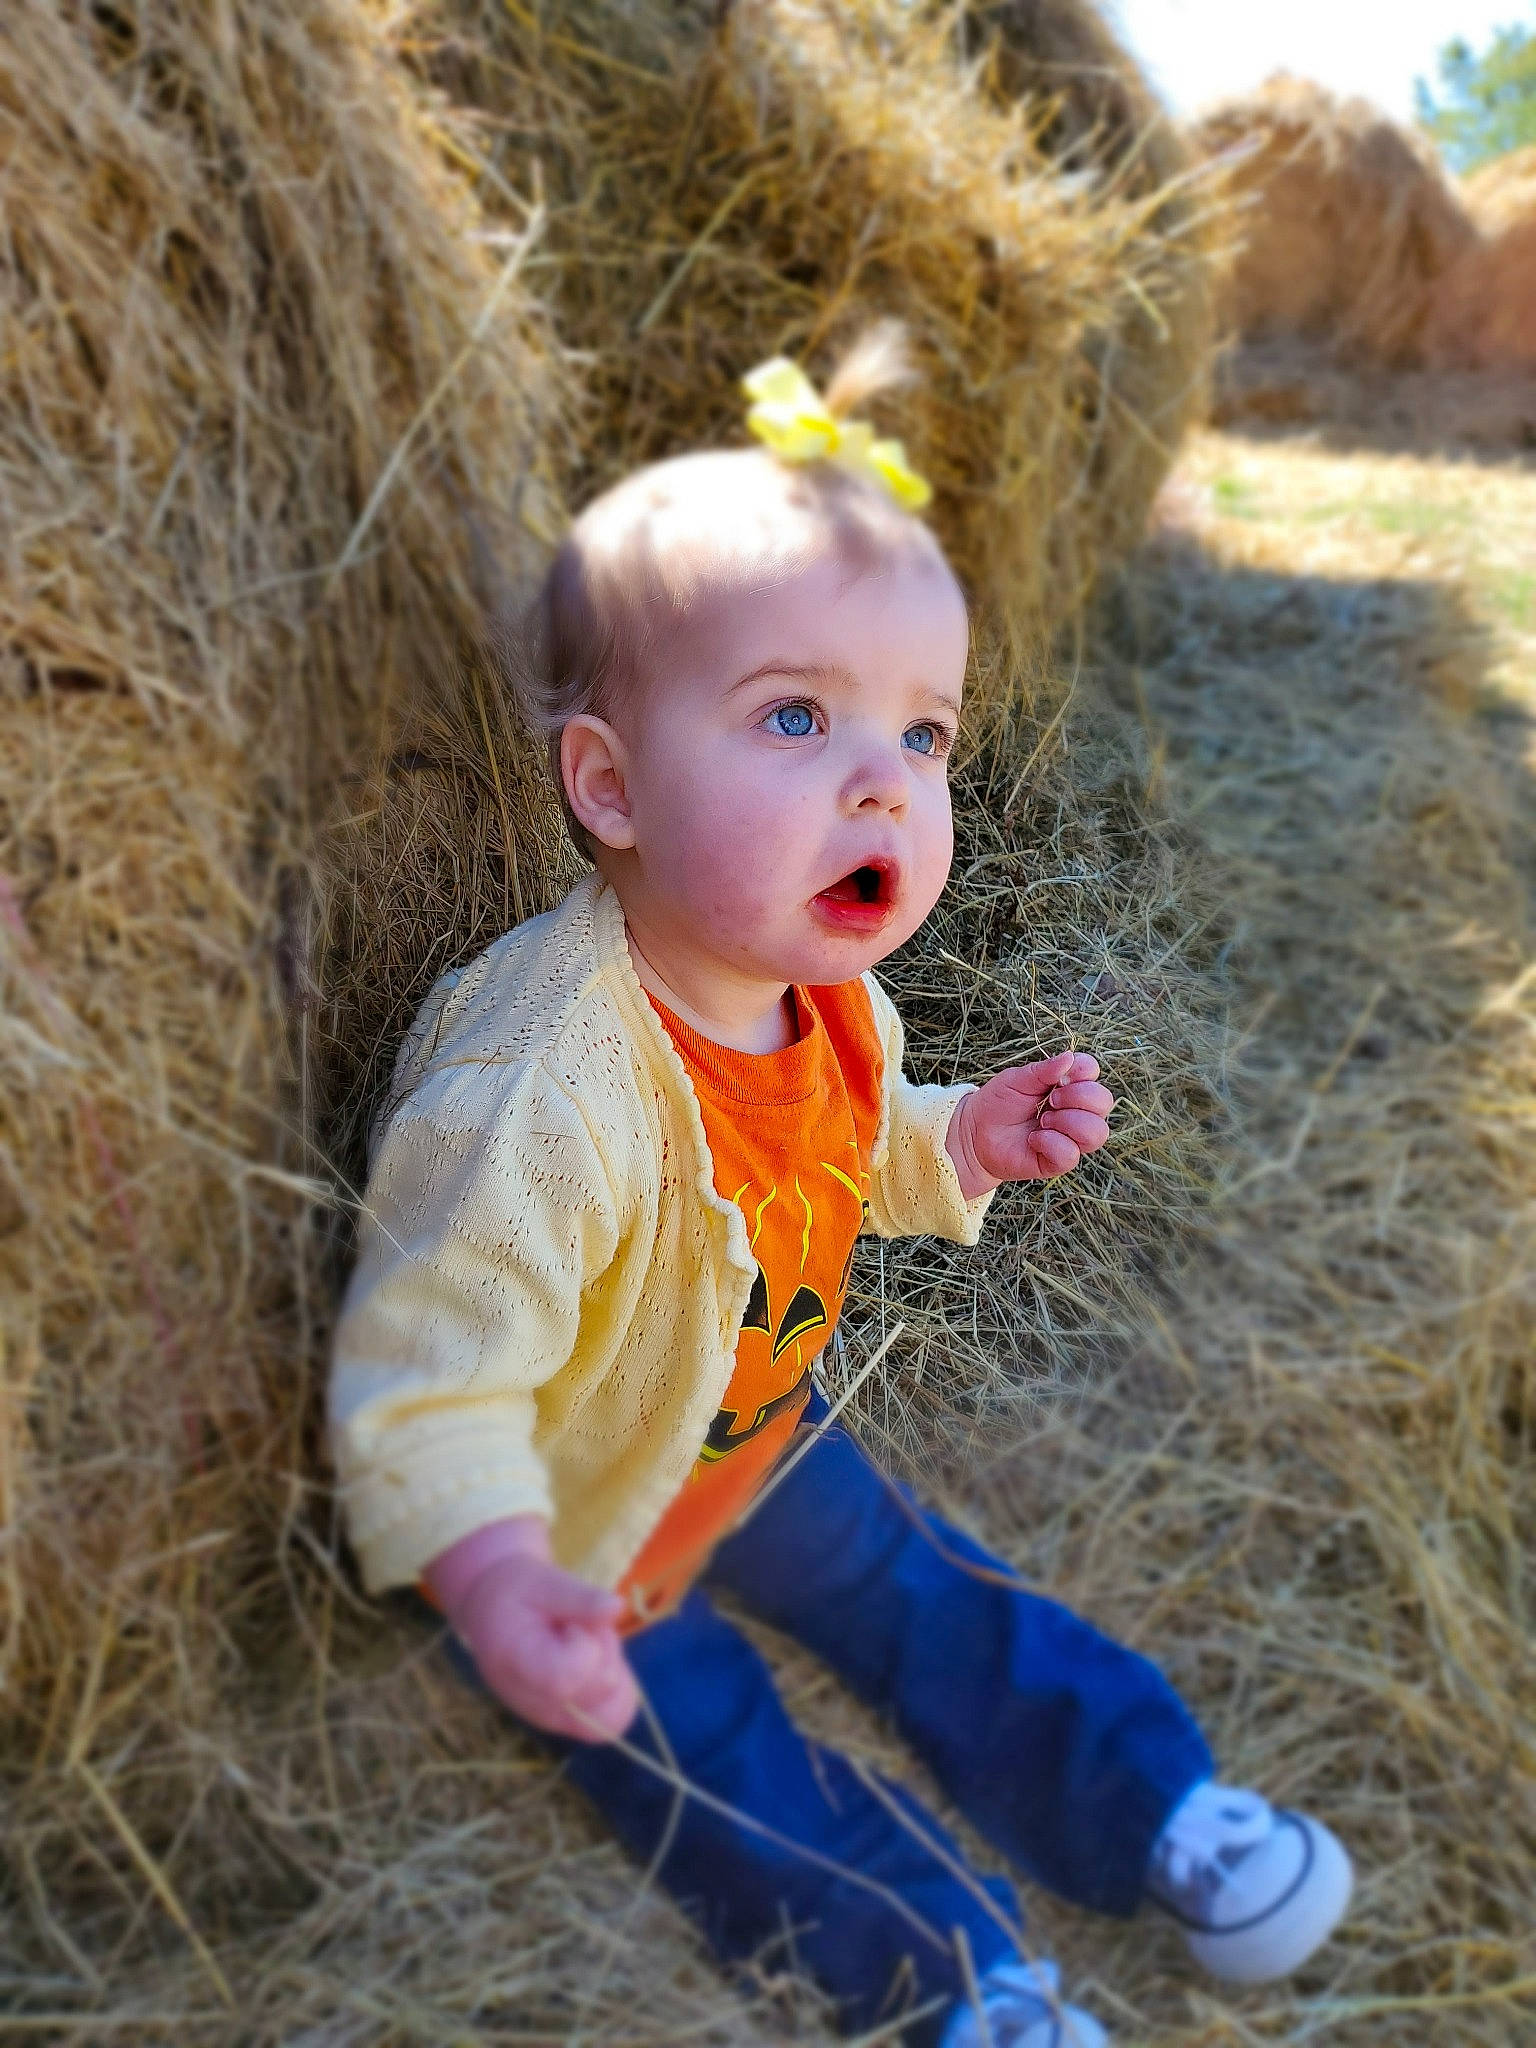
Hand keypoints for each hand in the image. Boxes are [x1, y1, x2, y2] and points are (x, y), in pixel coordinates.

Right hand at [424, 1517, 638, 1741]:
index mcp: (515, 1662)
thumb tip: (617, 1608)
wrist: (493, 1613)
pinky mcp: (568, 1721)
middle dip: (604, 1650)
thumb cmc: (516, 1592)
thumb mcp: (542, 1579)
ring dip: (613, 1670)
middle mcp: (533, 1701)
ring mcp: (551, 1717)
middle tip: (579, 1626)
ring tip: (586, 1644)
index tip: (571, 1624)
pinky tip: (597, 1659)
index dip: (585, 1646)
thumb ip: (578, 1596)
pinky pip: (613, 1719)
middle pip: (599, 1690)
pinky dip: (619, 1688)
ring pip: (612, 1712)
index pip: (564, 1678)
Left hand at [946, 1050, 1113, 1198]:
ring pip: (1097, 1131)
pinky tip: (1033, 1139)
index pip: (1093, 1072)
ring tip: (1043, 1120)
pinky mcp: (1059, 1161)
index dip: (1083, 1070)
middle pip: (1104, 1101)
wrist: (974, 1134)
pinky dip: (1051, 1143)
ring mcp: (1071, 1137)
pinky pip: (1072, 1154)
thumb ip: (1043, 1070)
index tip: (1059, 1076)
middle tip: (1050, 1099)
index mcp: (1069, 1086)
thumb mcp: (1016, 1080)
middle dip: (1078, 1096)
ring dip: (1068, 1121)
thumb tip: (1069, 1058)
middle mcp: (1077, 1111)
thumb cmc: (997, 1104)